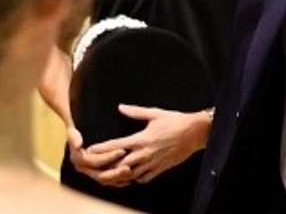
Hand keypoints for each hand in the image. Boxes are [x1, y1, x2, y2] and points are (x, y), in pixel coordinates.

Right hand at [67, 125, 132, 186]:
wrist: (77, 132)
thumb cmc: (77, 128)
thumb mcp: (73, 130)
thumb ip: (73, 136)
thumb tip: (78, 145)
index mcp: (77, 159)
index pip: (94, 161)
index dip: (108, 157)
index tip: (123, 151)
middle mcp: (82, 168)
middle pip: (100, 175)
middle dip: (115, 172)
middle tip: (130, 166)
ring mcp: (90, 173)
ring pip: (106, 180)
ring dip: (119, 178)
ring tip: (132, 170)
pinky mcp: (97, 175)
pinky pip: (109, 182)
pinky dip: (119, 181)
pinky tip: (131, 178)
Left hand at [89, 105, 211, 183]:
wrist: (195, 132)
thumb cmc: (175, 121)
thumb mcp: (155, 114)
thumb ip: (136, 112)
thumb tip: (121, 107)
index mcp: (141, 139)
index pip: (116, 145)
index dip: (101, 148)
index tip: (90, 150)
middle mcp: (145, 153)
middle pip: (120, 164)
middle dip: (107, 165)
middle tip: (96, 166)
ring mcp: (153, 162)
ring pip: (131, 174)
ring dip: (120, 174)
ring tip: (111, 173)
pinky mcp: (161, 168)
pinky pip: (144, 178)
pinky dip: (136, 178)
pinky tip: (132, 175)